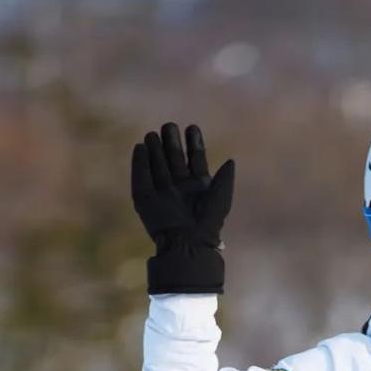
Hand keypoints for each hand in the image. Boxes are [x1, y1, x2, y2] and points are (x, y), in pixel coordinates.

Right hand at [131, 123, 234, 294]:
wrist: (189, 244)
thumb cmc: (208, 224)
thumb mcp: (221, 199)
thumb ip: (225, 180)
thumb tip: (230, 161)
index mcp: (199, 187)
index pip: (196, 160)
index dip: (194, 144)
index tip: (192, 128)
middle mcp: (180, 188)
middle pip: (174, 158)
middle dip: (172, 142)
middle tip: (170, 126)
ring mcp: (162, 193)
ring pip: (157, 165)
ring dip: (156, 149)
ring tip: (154, 134)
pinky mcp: (145, 200)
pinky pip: (141, 178)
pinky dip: (139, 163)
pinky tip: (140, 148)